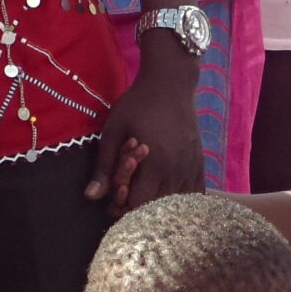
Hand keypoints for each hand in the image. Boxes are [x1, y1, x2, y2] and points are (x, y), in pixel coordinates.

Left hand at [88, 57, 201, 211]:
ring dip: (161, 204)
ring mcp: (191, 168)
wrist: (170, 82)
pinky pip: (196, 194)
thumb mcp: (114, 131)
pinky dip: (182, 199)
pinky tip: (170, 192)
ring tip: (147, 191)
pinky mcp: (200, 163)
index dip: (123, 206)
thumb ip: (104, 166)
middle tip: (128, 194)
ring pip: (178, 204)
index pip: (139, 205)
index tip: (115, 197)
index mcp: (154, 164)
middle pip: (159, 209)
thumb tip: (90, 197)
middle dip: (140, 207)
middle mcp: (176, 171)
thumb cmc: (138, 104)